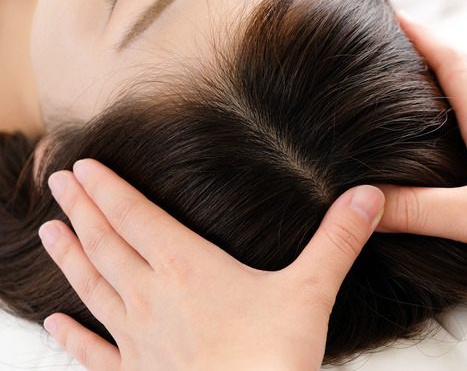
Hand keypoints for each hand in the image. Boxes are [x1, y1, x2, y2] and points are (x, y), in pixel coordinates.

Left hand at [39, 159, 384, 370]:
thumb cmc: (274, 356)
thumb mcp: (312, 289)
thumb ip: (338, 239)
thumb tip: (368, 195)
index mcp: (188, 268)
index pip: (136, 217)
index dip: (108, 189)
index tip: (83, 165)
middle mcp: (152, 298)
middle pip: (106, 244)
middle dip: (81, 210)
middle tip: (57, 182)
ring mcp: (139, 339)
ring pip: (92, 288)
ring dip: (69, 258)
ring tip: (47, 232)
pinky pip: (95, 353)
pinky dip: (73, 337)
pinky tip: (56, 324)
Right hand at [380, 13, 466, 273]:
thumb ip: (419, 210)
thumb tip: (366, 201)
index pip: (448, 58)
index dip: (417, 35)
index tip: (390, 17)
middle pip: (462, 67)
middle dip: (427, 52)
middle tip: (392, 49)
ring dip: (448, 80)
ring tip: (417, 88)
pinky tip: (462, 137)